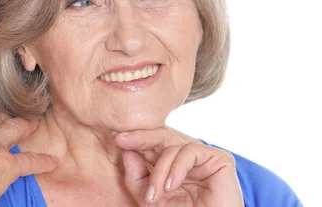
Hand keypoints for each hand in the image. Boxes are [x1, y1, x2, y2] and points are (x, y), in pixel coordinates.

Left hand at [113, 126, 242, 205]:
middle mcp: (187, 158)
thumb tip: (125, 149)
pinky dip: (176, 168)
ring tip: (154, 195)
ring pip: (171, 148)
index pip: (151, 144)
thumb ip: (136, 175)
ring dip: (158, 172)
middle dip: (139, 138)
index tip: (114, 135)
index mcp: (171, 164)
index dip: (134, 138)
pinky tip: (171, 186)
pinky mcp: (220, 159)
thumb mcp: (149, 198)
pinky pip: (190, 151)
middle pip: (160, 136)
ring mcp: (203, 158)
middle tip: (121, 139)